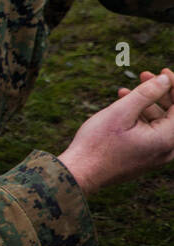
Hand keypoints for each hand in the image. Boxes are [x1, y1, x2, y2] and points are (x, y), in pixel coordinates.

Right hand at [58, 72, 173, 195]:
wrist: (80, 173)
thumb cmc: (97, 144)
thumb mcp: (121, 112)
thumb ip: (146, 93)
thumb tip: (165, 79)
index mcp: (167, 139)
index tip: (163, 71)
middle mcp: (168, 149)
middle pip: (173, 115)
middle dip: (161, 93)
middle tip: (145, 75)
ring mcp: (157, 155)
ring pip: (161, 123)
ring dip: (148, 104)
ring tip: (127, 90)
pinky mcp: (146, 158)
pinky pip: (152, 133)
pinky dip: (142, 118)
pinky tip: (124, 107)